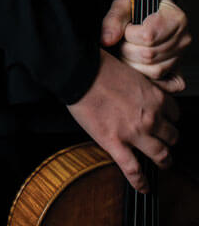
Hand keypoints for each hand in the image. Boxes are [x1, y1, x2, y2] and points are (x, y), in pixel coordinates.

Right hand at [67, 49, 178, 191]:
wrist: (78, 69)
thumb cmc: (98, 65)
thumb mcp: (129, 70)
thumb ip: (141, 85)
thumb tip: (139, 91)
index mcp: (154, 97)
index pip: (174, 113)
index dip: (169, 117)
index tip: (164, 118)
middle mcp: (150, 117)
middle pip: (172, 136)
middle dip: (169, 138)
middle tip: (163, 139)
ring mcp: (133, 132)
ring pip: (161, 155)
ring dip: (164, 160)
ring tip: (162, 162)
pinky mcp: (114, 142)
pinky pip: (133, 169)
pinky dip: (140, 181)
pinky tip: (143, 187)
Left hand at [100, 0, 190, 91]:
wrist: (149, 5)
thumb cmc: (139, 1)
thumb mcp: (124, 2)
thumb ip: (114, 19)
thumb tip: (106, 40)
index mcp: (175, 18)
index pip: (148, 37)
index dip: (129, 34)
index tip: (125, 28)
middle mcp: (183, 38)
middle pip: (149, 55)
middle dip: (126, 50)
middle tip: (120, 41)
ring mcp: (181, 55)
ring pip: (154, 71)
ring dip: (132, 64)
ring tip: (126, 50)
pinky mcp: (178, 68)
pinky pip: (167, 83)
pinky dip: (148, 78)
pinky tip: (137, 67)